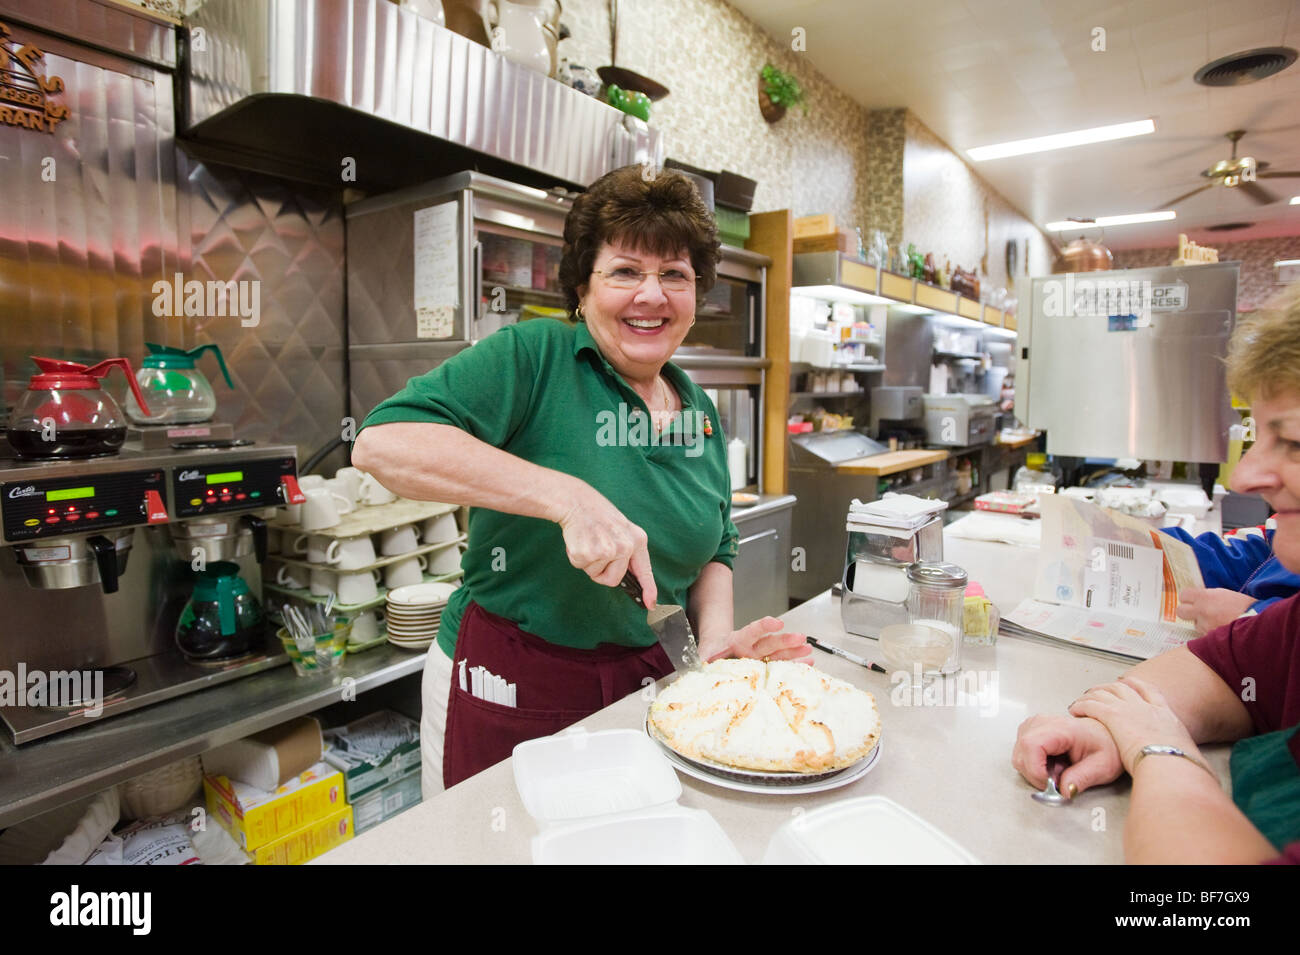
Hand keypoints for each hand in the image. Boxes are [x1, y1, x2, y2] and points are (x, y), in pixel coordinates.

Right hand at [555, 482, 655, 606]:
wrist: (577, 502)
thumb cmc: (598, 517)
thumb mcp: (622, 530)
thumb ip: (628, 552)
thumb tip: (627, 578)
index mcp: (637, 540)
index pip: (644, 570)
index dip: (648, 589)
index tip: (650, 604)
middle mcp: (626, 546)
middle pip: (614, 580)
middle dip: (603, 571)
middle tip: (597, 549)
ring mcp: (607, 550)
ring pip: (596, 575)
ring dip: (590, 563)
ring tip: (589, 541)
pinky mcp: (589, 554)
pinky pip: (582, 568)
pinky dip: (578, 558)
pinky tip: (580, 541)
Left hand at [698, 616, 811, 664]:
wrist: (714, 657)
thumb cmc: (709, 656)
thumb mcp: (701, 657)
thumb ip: (700, 661)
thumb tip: (696, 668)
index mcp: (736, 642)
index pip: (751, 631)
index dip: (764, 626)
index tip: (777, 623)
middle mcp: (751, 648)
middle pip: (769, 643)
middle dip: (785, 640)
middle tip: (800, 638)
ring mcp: (760, 657)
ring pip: (778, 653)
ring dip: (794, 651)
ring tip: (808, 649)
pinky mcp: (764, 667)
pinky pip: (781, 666)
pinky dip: (795, 665)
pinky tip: (808, 663)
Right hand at [1011, 713, 1123, 798]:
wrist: (1107, 734)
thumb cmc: (1107, 744)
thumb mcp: (1103, 766)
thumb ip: (1081, 779)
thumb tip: (1063, 791)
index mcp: (1061, 727)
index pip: (1031, 745)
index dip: (1035, 770)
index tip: (1050, 783)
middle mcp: (1043, 723)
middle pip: (1021, 754)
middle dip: (1036, 775)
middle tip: (1058, 781)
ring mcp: (1034, 726)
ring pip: (1019, 756)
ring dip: (1035, 771)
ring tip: (1059, 771)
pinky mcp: (1031, 732)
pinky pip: (1022, 754)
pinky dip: (1034, 766)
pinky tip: (1052, 765)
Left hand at [1068, 676, 1201, 774]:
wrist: (1173, 765)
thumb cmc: (1180, 768)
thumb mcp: (1186, 756)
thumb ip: (1182, 755)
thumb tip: (1186, 765)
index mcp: (1166, 716)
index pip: (1150, 692)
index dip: (1136, 686)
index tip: (1127, 685)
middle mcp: (1148, 707)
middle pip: (1123, 687)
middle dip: (1108, 687)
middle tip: (1097, 691)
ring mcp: (1130, 709)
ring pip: (1105, 692)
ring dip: (1091, 694)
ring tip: (1082, 701)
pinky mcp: (1113, 716)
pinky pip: (1092, 704)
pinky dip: (1081, 705)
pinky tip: (1075, 710)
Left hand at [1175, 587, 1254, 633]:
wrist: (1259, 621)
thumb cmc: (1244, 605)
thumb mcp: (1224, 594)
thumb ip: (1207, 595)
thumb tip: (1196, 598)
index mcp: (1205, 597)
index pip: (1183, 595)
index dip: (1187, 598)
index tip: (1191, 599)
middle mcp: (1202, 611)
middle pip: (1180, 611)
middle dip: (1187, 612)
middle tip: (1197, 612)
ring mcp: (1206, 625)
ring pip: (1195, 624)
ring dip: (1202, 623)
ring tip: (1217, 621)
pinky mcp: (1211, 637)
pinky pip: (1205, 634)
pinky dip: (1211, 633)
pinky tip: (1221, 629)